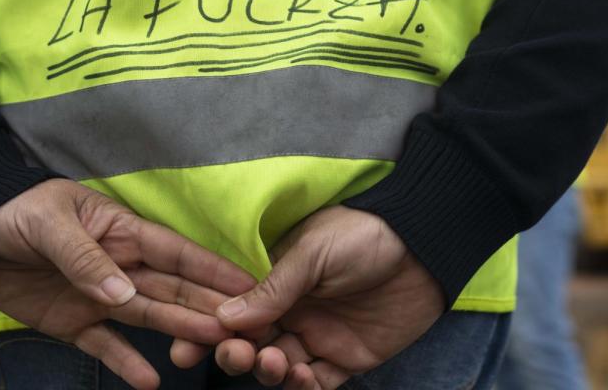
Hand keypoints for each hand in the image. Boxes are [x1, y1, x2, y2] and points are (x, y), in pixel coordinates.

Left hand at [0, 179, 256, 389]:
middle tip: (245, 327)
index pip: (178, 254)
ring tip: (213, 349)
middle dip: (209, 307)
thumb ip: (85, 258)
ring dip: (180, 333)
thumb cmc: (19, 211)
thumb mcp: (51, 224)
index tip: (250, 285)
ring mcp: (101, 297)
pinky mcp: (74, 323)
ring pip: (150, 317)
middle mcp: (123, 267)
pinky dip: (127, 363)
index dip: (214, 270)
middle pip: (174, 290)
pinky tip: (151, 382)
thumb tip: (122, 293)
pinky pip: (105, 345)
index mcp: (124, 233)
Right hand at [212, 206, 444, 389]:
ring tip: (277, 362)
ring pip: (279, 368)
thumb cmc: (363, 233)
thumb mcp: (311, 251)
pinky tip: (303, 379)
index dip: (208, 329)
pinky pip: (319, 384)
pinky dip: (305, 389)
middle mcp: (292, 311)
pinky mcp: (349, 357)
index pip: (233, 310)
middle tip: (235, 353)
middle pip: (250, 344)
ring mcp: (320, 336)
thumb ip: (272, 287)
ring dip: (269, 372)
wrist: (424, 244)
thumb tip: (223, 316)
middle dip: (235, 354)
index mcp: (275, 280)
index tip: (184, 347)